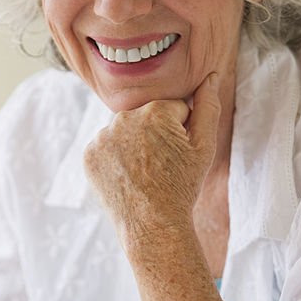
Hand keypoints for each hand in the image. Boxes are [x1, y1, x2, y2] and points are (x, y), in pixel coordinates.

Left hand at [83, 73, 220, 244]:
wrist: (152, 225)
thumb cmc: (183, 186)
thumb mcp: (205, 146)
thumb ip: (208, 106)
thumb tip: (212, 76)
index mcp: (155, 111)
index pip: (172, 109)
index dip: (180, 132)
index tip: (177, 155)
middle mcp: (123, 118)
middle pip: (146, 118)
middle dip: (155, 135)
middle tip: (161, 166)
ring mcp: (102, 137)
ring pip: (125, 131)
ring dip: (134, 145)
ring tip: (143, 172)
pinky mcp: (89, 155)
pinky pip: (106, 147)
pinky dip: (115, 158)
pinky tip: (126, 176)